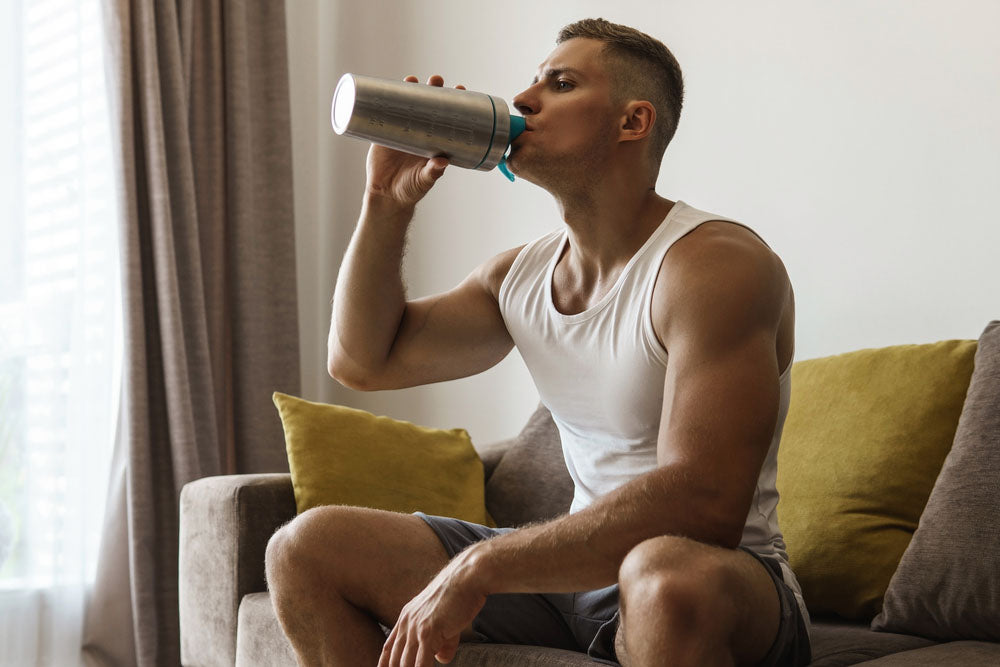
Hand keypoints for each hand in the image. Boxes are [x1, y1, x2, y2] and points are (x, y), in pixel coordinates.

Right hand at [365, 75, 465, 207]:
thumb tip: (442, 162)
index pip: (447, 116)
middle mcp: (420, 132)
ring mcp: (401, 130)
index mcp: (434, 140)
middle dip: (432, 90)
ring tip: (412, 79)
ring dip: (409, 89)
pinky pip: (383, 113)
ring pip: (406, 104)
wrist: (386, 196)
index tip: (461, 89)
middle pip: (427, 104)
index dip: (454, 102)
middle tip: (436, 80)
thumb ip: (433, 173)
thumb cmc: (411, 190)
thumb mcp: (424, 181)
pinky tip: (384, 89)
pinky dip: (383, 101)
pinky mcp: (382, 133)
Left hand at [378, 548, 487, 666]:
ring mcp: (415, 627)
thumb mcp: (446, 622)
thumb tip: (441, 659)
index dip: (386, 666)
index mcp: (406, 617)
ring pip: (406, 664)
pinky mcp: (428, 631)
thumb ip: (442, 642)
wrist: (468, 578)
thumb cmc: (460, 596)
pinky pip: (421, 662)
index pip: (389, 648)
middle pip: (395, 660)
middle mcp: (406, 622)